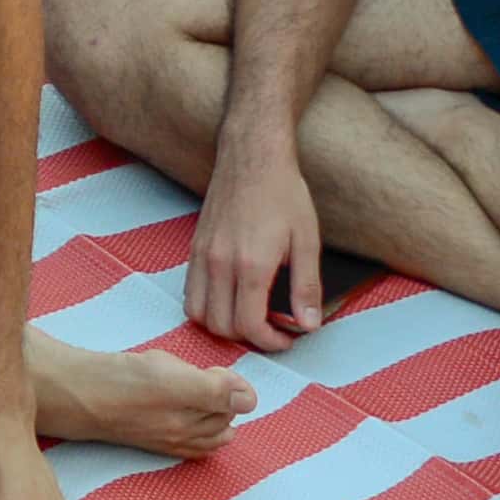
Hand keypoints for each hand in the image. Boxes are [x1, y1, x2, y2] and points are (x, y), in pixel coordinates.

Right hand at [184, 131, 329, 348]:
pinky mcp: (194, 248)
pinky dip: (206, 306)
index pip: (250, 326)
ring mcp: (202, 256)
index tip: (287, 339)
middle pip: (221, 327)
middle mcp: (220, 264)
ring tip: (248, 316)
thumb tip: (308, 324)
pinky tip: (230, 297)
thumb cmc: (283, 194)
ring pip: (198, 314)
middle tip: (271, 329)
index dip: (270, 343)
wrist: (252, 156)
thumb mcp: (307, 240)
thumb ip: (306, 287)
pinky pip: (190, 292)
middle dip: (248, 338)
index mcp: (251, 265)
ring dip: (222, 325)